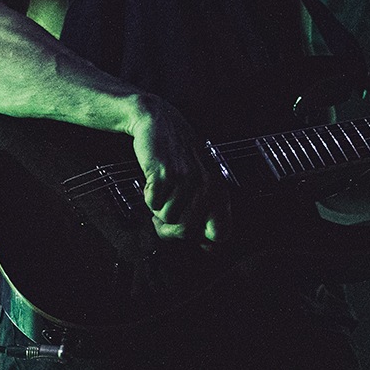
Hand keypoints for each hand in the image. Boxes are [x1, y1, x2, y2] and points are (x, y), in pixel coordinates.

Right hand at [127, 96, 228, 243]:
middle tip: (164, 209)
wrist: (157, 122)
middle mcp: (207, 186)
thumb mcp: (200, 180)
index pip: (221, 234)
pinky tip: (153, 179)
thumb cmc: (177, 157)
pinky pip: (152, 204)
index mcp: (219, 190)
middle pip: (187, 232)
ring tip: (161, 187)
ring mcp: (186, 180)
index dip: (202, 240)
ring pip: (166, 218)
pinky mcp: (165, 174)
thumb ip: (205, 211)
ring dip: (158, 207)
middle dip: (170, 226)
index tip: (188, 231)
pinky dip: (148, 195)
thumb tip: (208, 248)